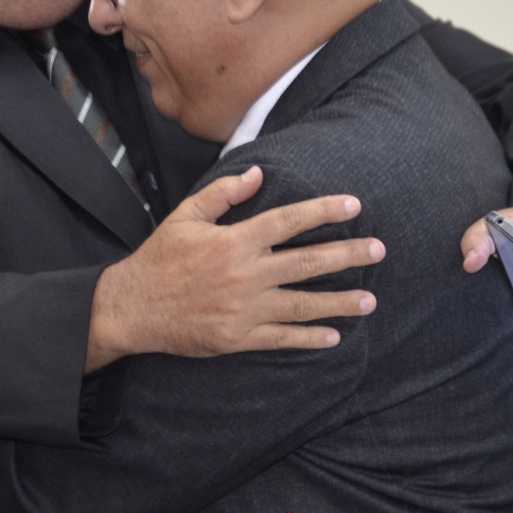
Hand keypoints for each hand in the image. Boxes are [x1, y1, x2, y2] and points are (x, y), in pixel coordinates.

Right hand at [86, 167, 383, 370]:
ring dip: (339, 302)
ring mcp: (243, 309)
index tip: (354, 204)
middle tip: (379, 250)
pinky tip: (334, 336)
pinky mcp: (236, 337)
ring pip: (301, 304)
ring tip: (370, 302)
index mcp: (234, 240)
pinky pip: (280, 338)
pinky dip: (308, 338)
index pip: (289, 221)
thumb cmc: (159, 259)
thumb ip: (222, 193)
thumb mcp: (185, 216)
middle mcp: (244, 274)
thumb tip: (257, 174)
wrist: (132, 308)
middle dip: (347, 255)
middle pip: (306, 262)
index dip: (324, 211)